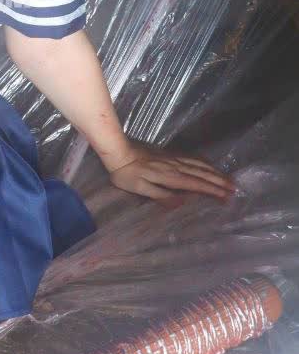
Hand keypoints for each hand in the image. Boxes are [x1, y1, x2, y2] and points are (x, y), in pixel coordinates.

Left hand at [106, 138, 236, 203]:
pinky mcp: (170, 153)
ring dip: (215, 172)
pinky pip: (193, 157)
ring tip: (228, 178)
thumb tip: (183, 203)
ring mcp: (174, 157)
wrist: (118, 150)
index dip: (212, 190)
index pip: (196, 184)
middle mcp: (176, 165)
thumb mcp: (140, 189)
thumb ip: (162, 195)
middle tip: (235, 189)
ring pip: (199, 164)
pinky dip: (205, 162)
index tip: (227, 196)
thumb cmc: (126, 174)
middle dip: (219, 181)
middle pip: (202, 173)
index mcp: (170, 176)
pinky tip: (209, 165)